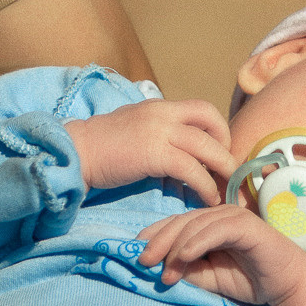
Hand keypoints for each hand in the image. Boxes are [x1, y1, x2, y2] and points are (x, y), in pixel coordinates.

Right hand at [66, 99, 233, 205]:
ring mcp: (159, 131)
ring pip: (207, 146)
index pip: (202, 109)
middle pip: (211, 122)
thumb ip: (158, 132)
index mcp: (159, 106)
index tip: (221, 151)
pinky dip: (205, 186)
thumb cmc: (101, 148)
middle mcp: (163, 112)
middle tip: (230, 171)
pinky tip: (207, 199)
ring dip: (223, 169)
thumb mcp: (135, 129)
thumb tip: (180, 150)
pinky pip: (192, 170)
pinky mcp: (154, 154)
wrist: (75, 153)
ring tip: (226, 189)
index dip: (219, 130)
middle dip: (227, 148)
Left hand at [136, 203, 305, 305]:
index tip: (137, 254)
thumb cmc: (250, 280)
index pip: (175, 223)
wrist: (286, 285)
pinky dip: (197, 242)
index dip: (155, 236)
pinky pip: (216, 230)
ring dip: (176, 248)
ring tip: (165, 271)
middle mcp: (219, 215)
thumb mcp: (209, 278)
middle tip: (143, 262)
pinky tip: (184, 256)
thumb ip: (188, 270)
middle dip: (159, 241)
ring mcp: (233, 217)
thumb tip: (160, 268)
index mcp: (209, 224)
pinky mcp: (246, 225)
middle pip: (180, 221)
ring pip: (195, 225)